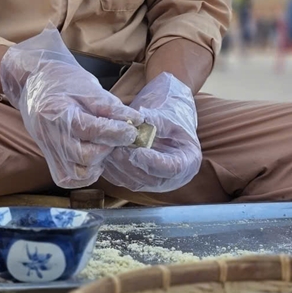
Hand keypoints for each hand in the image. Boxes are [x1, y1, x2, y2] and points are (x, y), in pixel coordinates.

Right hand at [0, 29, 138, 189]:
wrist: (34, 82)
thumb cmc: (63, 80)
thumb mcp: (87, 86)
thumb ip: (110, 107)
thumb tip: (135, 121)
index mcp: (56, 111)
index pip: (90, 129)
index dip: (116, 132)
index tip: (133, 129)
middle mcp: (48, 134)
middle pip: (85, 155)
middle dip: (109, 148)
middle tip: (119, 137)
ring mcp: (47, 149)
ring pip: (77, 173)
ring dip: (98, 164)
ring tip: (106, 147)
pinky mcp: (49, 158)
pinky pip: (67, 179)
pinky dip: (84, 175)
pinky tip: (94, 160)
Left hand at [99, 73, 201, 192]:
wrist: (164, 114)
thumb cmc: (171, 111)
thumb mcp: (169, 113)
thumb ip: (157, 120)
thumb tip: (142, 121)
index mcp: (188, 161)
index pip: (173, 168)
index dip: (154, 162)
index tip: (138, 152)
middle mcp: (172, 177)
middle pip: (150, 179)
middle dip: (131, 164)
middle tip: (116, 148)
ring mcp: (153, 181)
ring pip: (133, 182)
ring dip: (118, 166)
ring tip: (108, 147)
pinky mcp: (136, 179)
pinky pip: (121, 179)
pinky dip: (111, 168)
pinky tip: (104, 152)